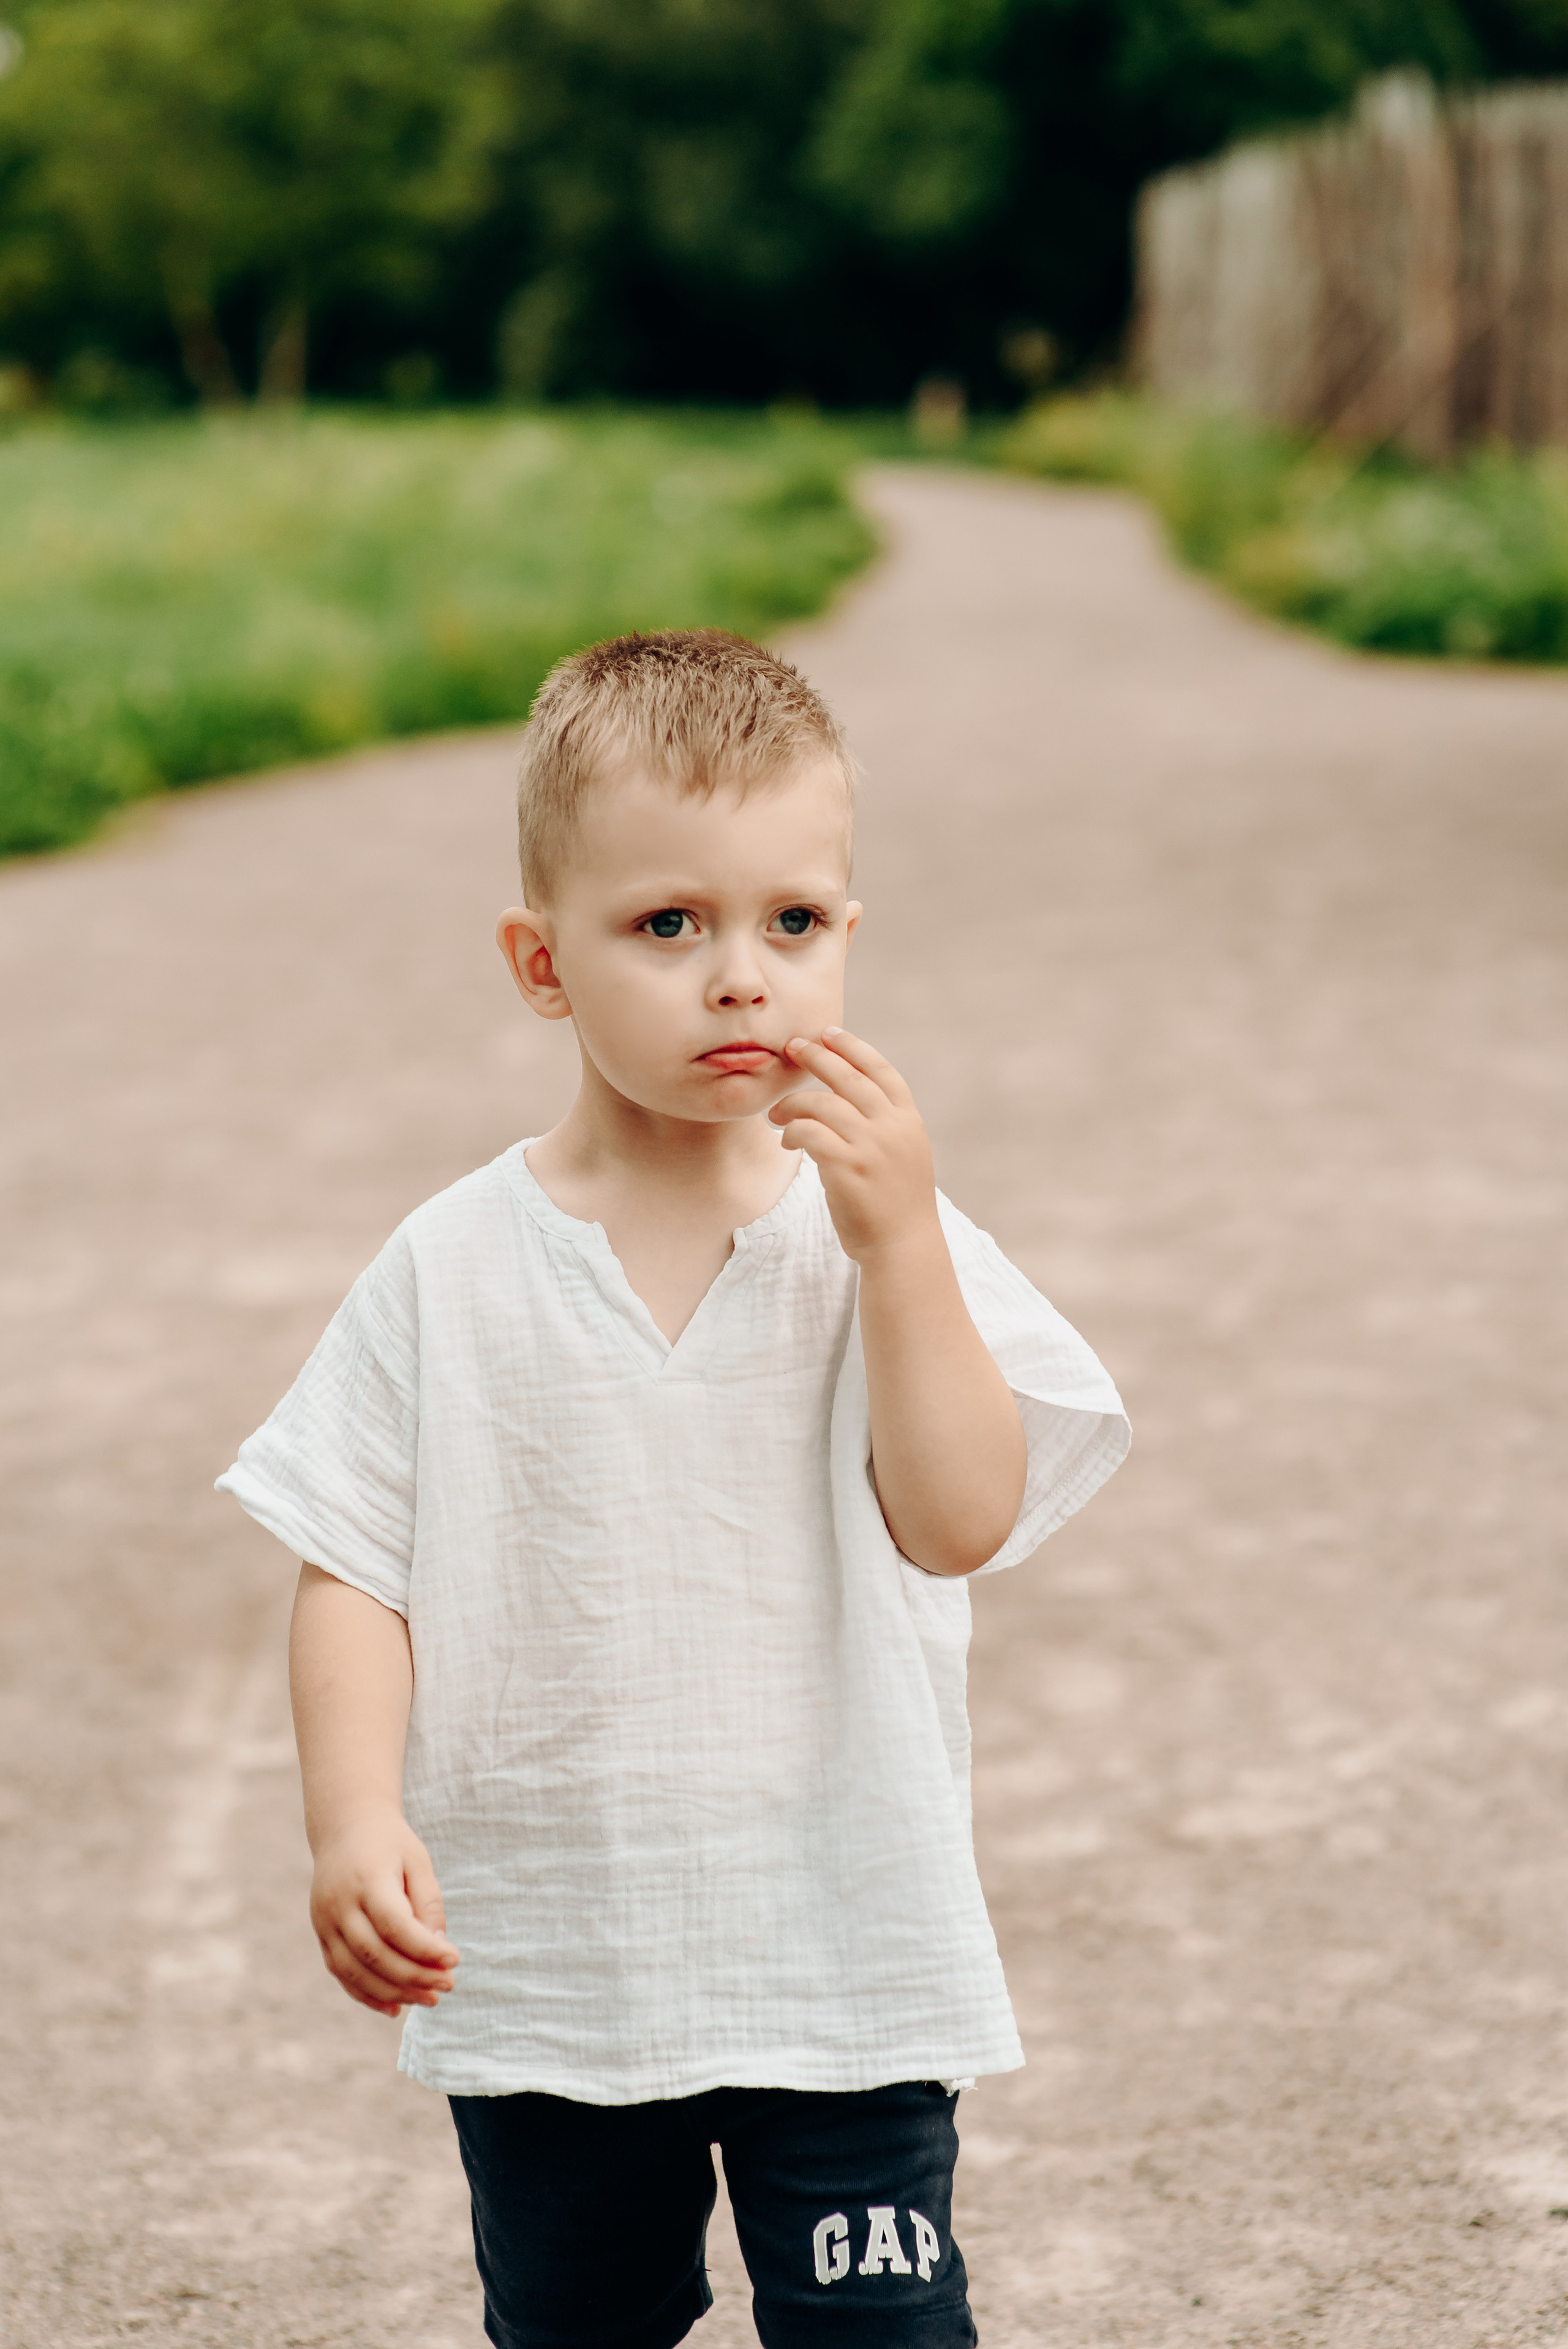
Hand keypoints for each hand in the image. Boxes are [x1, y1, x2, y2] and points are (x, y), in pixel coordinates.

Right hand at [308, 1805, 459, 2017]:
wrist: (345, 1826)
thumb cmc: (390, 1843)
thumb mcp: (418, 1861)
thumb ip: (428, 1904)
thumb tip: (438, 1952)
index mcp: (366, 1879)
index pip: (395, 1925)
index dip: (425, 1949)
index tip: (455, 1960)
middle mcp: (339, 1904)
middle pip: (375, 1954)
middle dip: (414, 1977)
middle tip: (448, 1987)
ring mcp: (324, 1921)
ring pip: (355, 1971)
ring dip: (393, 1993)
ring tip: (428, 2000)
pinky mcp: (320, 1933)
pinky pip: (341, 1973)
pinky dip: (367, 1995)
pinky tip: (396, 2007)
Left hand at [769, 1028, 938, 1262]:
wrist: (903, 1246)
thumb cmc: (895, 1203)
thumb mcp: (903, 1153)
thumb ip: (883, 1123)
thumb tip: (845, 1095)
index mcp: (908, 1120)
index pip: (880, 1069)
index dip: (852, 1047)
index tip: (828, 1033)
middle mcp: (893, 1127)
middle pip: (848, 1077)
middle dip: (816, 1057)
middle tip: (791, 1048)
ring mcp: (872, 1147)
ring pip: (822, 1104)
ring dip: (793, 1104)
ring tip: (776, 1114)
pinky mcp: (848, 1169)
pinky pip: (809, 1134)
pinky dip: (792, 1132)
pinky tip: (786, 1142)